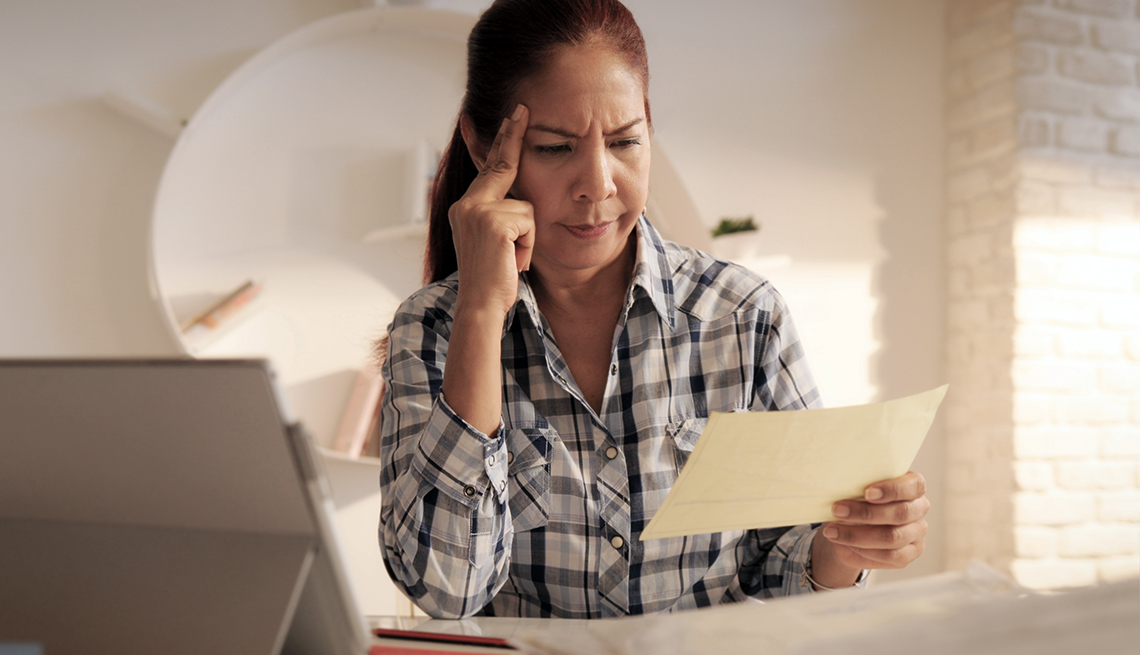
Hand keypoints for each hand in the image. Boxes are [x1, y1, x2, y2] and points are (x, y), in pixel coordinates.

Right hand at [448, 104, 533, 317]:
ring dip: (528, 236)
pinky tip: (514, 261)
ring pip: (526, 206)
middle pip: (501, 166)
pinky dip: (528, 245)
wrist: (481, 305)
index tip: (507, 118)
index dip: (498, 143)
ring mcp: (477, 211)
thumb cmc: (493, 280)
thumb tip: (519, 200)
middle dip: (511, 136)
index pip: (487, 168)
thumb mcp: (495, 243)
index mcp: (465, 207)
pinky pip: (529, 221)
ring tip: (512, 258)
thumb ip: (500, 217)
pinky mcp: (492, 222)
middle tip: (522, 109)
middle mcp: (466, 204)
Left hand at [809, 471, 929, 587]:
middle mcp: (919, 509)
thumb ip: (858, 486)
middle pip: (900, 513)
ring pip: (892, 537)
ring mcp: (917, 534)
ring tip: (833, 531)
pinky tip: (845, 543)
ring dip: (858, 535)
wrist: (851, 526)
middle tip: (837, 510)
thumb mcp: (857, 488)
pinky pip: (887, 556)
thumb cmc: (857, 499)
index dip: (892, 489)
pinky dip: (863, 550)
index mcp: (913, 486)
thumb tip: (840, 489)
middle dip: (866, 513)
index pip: (914, 485)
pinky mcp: (908, 555)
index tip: (866, 492)